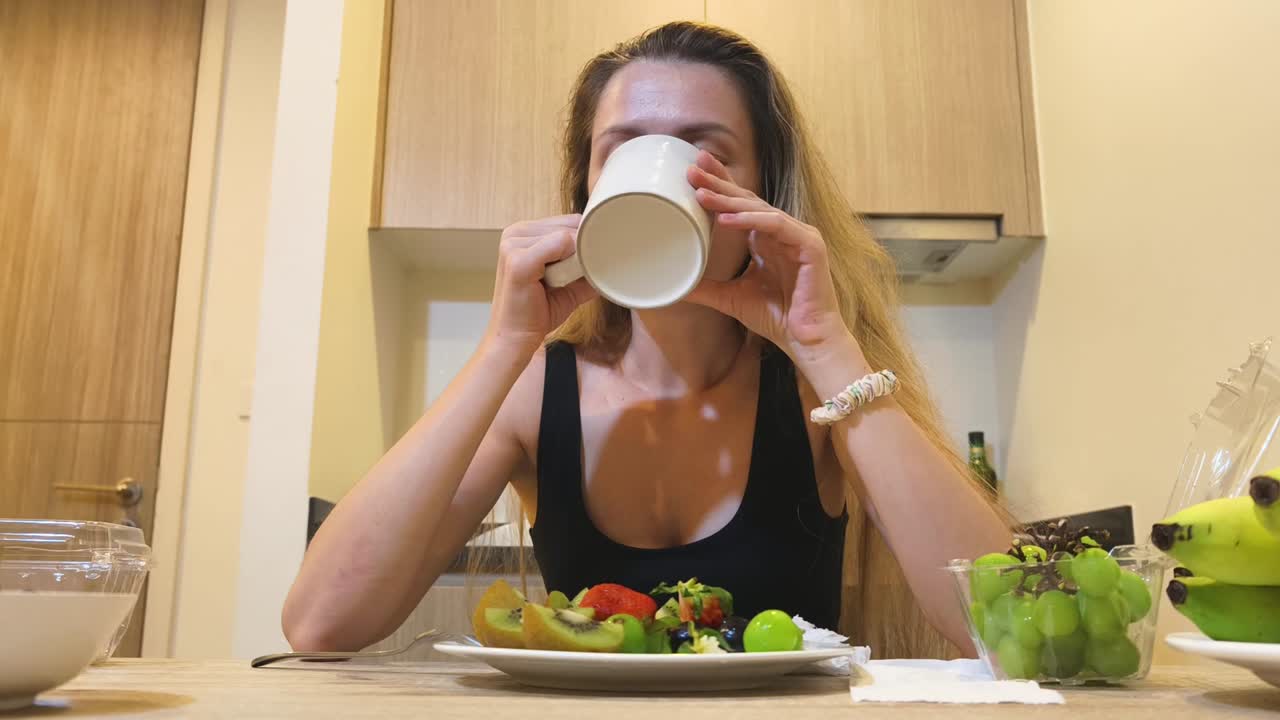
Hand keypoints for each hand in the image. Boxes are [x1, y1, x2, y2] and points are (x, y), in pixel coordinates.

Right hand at [485, 215, 596, 356]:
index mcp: (522, 234)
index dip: (583, 240)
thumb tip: (612, 263)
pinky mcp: (518, 260)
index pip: (567, 220)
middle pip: (568, 225)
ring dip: (574, 258)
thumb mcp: (567, 286)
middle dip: (581, 249)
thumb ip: (585, 270)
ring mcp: (513, 244)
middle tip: (571, 277)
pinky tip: (563, 279)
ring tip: (558, 283)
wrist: (515, 339)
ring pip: (566, 234)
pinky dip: (570, 262)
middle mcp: (514, 233)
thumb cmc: (536, 312)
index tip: (585, 263)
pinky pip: (559, 244)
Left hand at [684, 152, 859, 367]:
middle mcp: (781, 232)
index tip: (693, 172)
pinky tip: (726, 219)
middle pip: (747, 199)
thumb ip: (706, 288)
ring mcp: (797, 235)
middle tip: (692, 169)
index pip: (740, 205)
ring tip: (701, 194)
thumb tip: (676, 287)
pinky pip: (777, 224)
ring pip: (759, 208)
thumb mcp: (731, 298)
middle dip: (719, 183)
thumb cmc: (776, 318)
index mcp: (765, 239)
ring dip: (729, 199)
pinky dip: (752, 220)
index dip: (719, 186)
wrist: (805, 340)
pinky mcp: (809, 244)